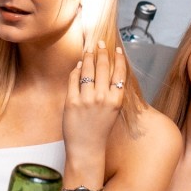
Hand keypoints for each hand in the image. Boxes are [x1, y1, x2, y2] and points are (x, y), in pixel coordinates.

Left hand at [63, 41, 128, 161]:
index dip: (119, 58)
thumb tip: (107, 70)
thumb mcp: (113, 110)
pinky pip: (74, 79)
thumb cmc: (100, 129)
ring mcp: (86, 100)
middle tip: (100, 43)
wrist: (87, 147)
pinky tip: (79, 66)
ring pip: (88, 71)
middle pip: (103, 68)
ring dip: (89, 58)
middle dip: (102, 52)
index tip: (117, 49)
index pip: (119, 73)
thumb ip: (112, 92)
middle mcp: (102, 98)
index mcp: (116, 100)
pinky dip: (76, 70)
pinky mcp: (71, 102)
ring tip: (89, 51)